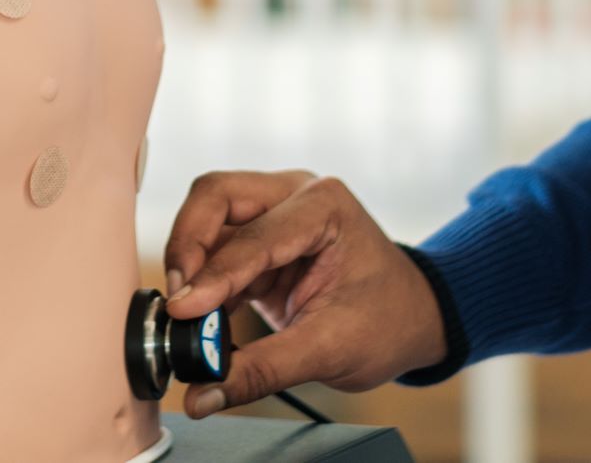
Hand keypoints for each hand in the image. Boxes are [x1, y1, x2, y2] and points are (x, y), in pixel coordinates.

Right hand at [162, 170, 446, 415]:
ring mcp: (276, 211)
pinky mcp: (261, 239)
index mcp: (324, 207)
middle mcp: (294, 196)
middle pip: (216, 197)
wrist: (413, 319)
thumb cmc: (388, 321)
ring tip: (187, 314)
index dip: (213, 275)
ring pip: (208, 218)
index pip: (253, 235)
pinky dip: (203, 281)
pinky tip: (202, 316)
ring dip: (190, 263)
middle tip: (177, 300)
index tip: (183, 310)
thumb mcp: (331, 349)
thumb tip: (204, 394)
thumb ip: (263, 369)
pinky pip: (216, 247)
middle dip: (188, 246)